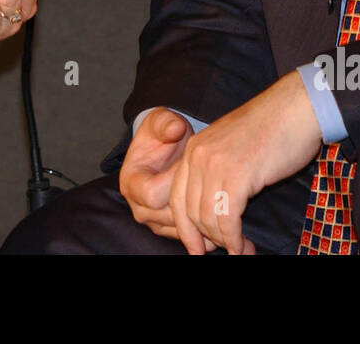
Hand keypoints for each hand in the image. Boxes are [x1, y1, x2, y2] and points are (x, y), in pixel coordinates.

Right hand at [119, 108, 216, 248]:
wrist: (163, 148)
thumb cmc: (162, 135)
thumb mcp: (162, 122)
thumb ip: (166, 123)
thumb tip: (175, 129)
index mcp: (132, 181)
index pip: (153, 195)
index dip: (174, 183)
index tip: (194, 168)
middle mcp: (139, 206)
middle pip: (168, 217)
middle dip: (194, 207)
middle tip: (221, 195)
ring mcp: (154, 220)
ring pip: (179, 230)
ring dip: (203, 225)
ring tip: (227, 212)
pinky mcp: (168, 227)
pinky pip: (186, 236)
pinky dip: (205, 232)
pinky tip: (225, 223)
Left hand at [169, 72, 322, 254]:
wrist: (296, 108)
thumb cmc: (273, 129)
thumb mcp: (233, 148)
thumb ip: (218, 172)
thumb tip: (216, 211)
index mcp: (195, 149)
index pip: (177, 198)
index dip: (185, 229)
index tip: (196, 249)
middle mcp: (198, 155)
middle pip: (189, 212)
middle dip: (205, 239)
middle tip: (227, 250)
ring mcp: (215, 164)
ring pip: (207, 219)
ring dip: (223, 242)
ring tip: (241, 250)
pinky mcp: (237, 174)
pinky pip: (227, 218)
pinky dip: (233, 239)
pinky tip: (242, 246)